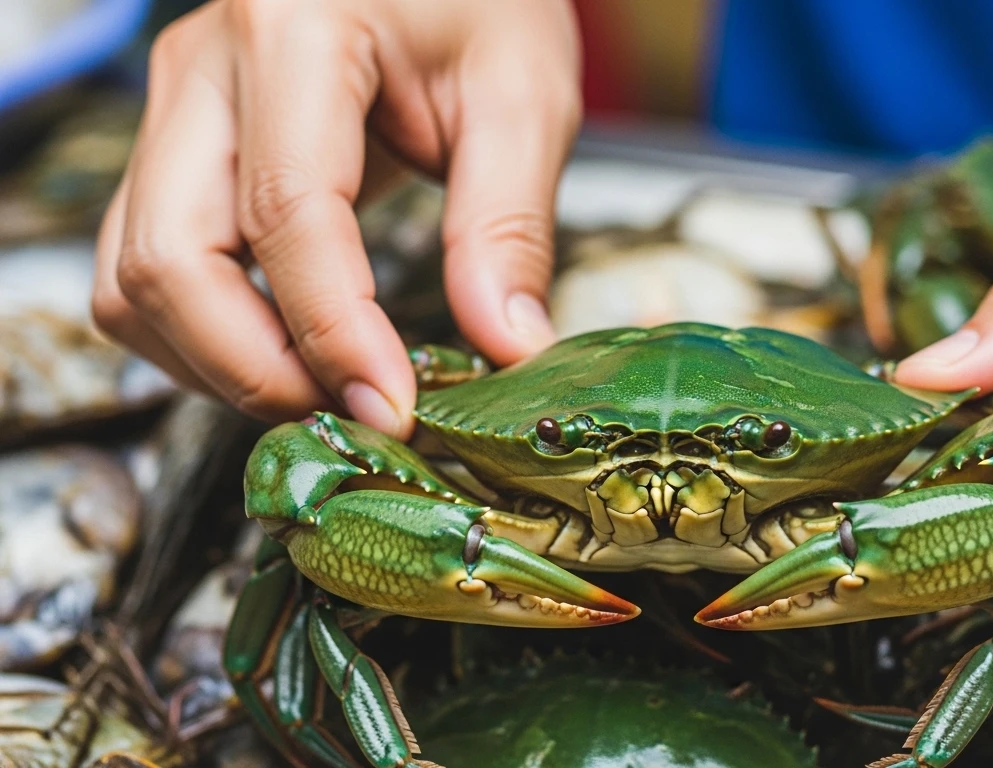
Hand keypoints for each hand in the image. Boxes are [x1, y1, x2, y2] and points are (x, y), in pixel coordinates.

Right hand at [92, 0, 579, 437]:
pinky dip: (202, 335)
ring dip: (218, 362)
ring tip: (327, 386)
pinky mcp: (174, 148)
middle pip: (170, 262)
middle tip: (357, 409)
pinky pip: (144, 270)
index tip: (392, 406)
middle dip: (255, 367)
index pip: (287, 214)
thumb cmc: (479, 1)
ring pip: (133, 280)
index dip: (333, 332)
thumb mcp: (524, 96)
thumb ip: (509, 224)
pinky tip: (287, 350)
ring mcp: (175, 109)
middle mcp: (204, 70)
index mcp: (295, 32)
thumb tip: (504, 347)